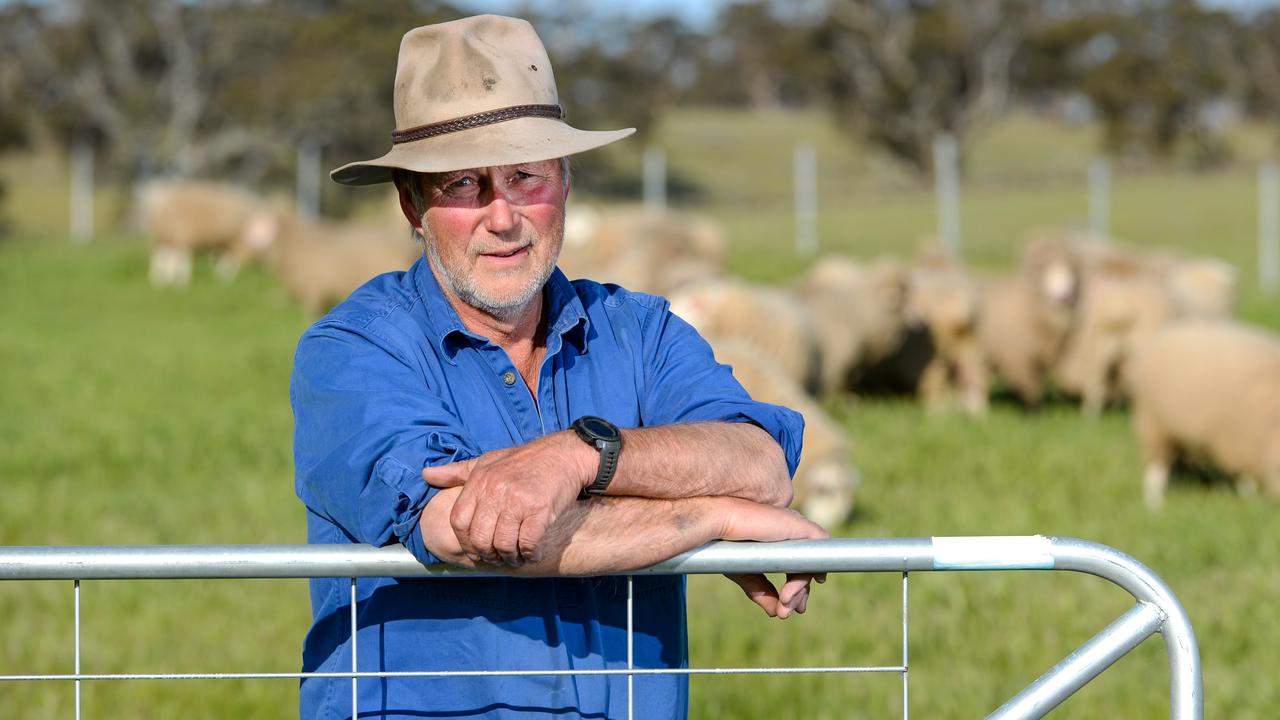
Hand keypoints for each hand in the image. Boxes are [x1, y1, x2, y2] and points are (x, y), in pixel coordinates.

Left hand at [421, 432, 592, 566]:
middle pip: (479, 538)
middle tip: (497, 558)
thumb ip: (456, 472)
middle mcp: (496, 490)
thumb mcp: (487, 461)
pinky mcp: (540, 509)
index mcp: (480, 480)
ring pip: (503, 544)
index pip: (459, 521)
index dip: (465, 542)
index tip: (476, 549)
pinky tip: (531, 553)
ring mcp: (518, 500)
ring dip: (509, 557)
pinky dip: (529, 554)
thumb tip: (425, 475)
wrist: (564, 455)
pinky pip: (528, 543)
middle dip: (487, 554)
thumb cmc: (524, 461)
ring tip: (515, 558)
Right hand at [715, 499, 828, 618]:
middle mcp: (790, 534)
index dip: (796, 590)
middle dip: (799, 594)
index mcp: (778, 541)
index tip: (786, 610)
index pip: (797, 568)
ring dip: (801, 588)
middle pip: (806, 568)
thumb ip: (763, 592)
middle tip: (786, 611)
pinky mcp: (802, 527)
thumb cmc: (728, 543)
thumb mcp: (747, 574)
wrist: (721, 523)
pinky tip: (811, 582)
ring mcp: (797, 529)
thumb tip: (777, 613)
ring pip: (811, 564)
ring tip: (784, 602)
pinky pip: (820, 551)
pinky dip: (815, 569)